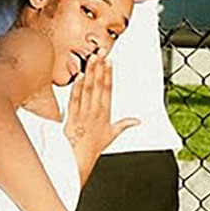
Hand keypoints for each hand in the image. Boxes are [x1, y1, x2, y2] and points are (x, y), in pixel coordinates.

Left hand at [64, 54, 139, 180]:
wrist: (78, 156)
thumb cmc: (94, 146)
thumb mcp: (113, 134)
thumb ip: (125, 124)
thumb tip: (137, 121)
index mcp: (104, 113)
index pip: (108, 89)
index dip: (108, 75)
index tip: (109, 62)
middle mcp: (94, 110)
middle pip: (98, 85)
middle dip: (99, 68)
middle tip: (100, 54)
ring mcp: (82, 111)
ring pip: (86, 89)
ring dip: (89, 73)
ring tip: (90, 59)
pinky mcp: (71, 114)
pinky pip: (74, 98)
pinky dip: (76, 87)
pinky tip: (78, 75)